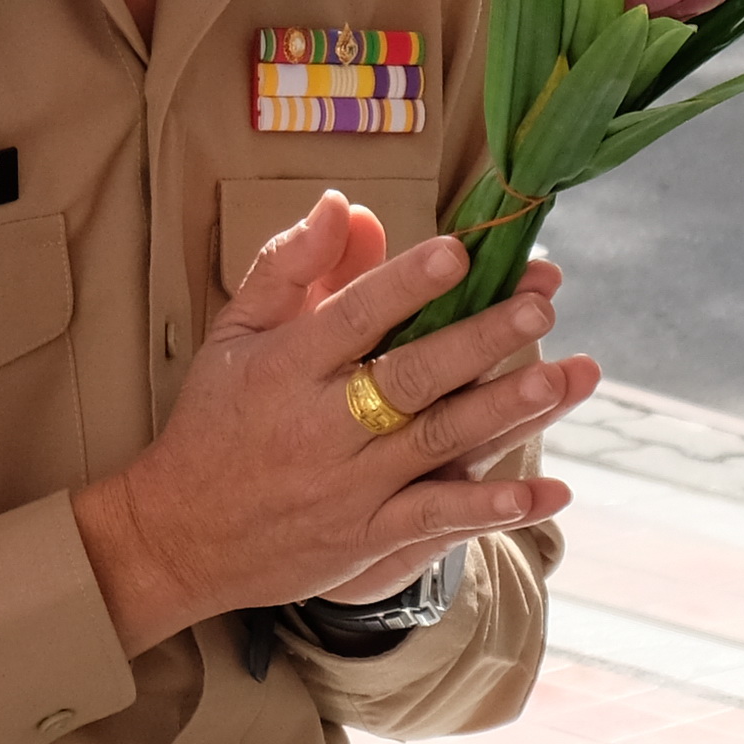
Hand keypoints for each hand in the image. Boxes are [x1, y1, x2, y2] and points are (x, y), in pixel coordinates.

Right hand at [68, 194, 592, 654]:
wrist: (179, 536)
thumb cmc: (213, 422)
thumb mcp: (233, 335)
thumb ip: (289, 267)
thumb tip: (346, 206)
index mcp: (285, 367)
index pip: (352, 316)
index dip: (405, 283)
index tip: (458, 251)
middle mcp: (321, 425)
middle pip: (410, 377)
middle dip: (478, 340)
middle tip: (539, 306)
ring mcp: (350, 486)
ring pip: (438, 443)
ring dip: (505, 411)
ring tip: (564, 377)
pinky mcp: (368, 536)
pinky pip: (438, 520)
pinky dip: (492, 508)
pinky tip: (544, 492)